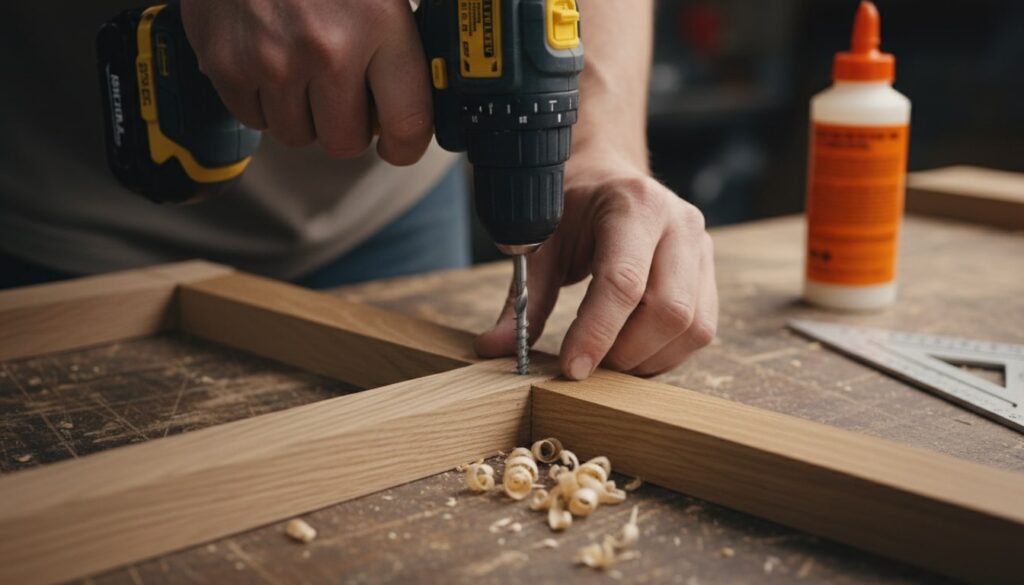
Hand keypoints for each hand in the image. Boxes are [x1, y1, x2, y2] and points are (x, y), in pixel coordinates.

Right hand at [180, 0, 431, 163]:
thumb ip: (400, 38)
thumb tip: (420, 90)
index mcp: (379, 25)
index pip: (408, 125)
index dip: (406, 145)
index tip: (398, 143)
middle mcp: (327, 50)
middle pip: (345, 142)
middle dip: (347, 126)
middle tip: (343, 95)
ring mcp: (272, 60)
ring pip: (296, 135)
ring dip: (302, 114)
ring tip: (301, 68)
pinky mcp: (225, 63)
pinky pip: (253, 118)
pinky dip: (262, 99)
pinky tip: (268, 60)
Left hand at [475, 153, 717, 378]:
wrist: (609, 180)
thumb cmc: (573, 210)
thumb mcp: (541, 244)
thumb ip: (523, 297)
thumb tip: (495, 347)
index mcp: (634, 205)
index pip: (624, 282)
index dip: (597, 333)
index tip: (572, 369)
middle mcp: (680, 223)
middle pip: (669, 311)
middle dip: (625, 351)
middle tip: (589, 364)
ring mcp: (703, 248)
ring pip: (692, 328)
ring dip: (647, 358)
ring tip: (608, 357)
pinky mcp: (710, 274)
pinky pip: (700, 331)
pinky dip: (665, 354)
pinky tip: (632, 351)